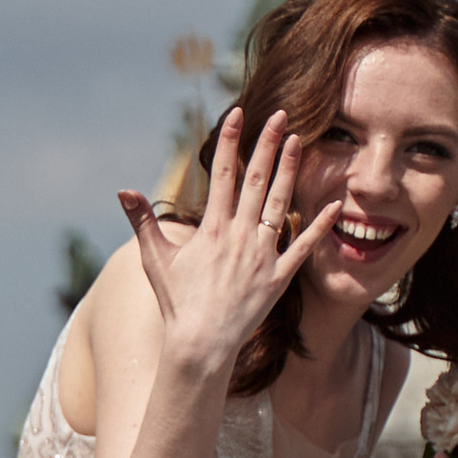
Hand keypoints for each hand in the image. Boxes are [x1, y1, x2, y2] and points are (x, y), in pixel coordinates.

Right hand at [117, 108, 342, 377]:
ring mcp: (261, 256)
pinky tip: (333, 205)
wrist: (200, 344)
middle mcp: (238, 236)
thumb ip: (143, 222)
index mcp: (211, 228)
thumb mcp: (154, 260)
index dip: (230, 141)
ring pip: (279, 204)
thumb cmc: (176, 303)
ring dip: (290, 171)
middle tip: (281, 115)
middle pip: (256, 180)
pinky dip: (318, 226)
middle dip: (268, 144)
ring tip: (299, 142)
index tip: (238, 113)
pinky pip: (302, 248)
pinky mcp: (278, 278)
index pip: (221, 174)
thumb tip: (124, 190)